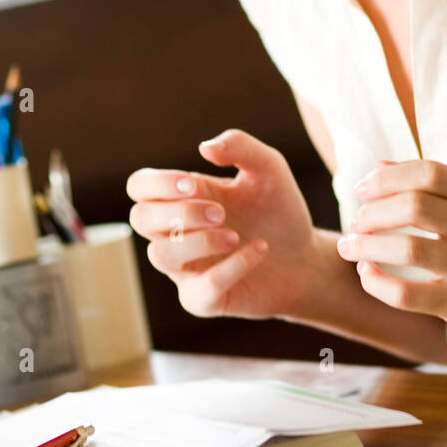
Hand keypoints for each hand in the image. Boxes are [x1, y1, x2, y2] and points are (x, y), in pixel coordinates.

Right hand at [127, 129, 317, 320]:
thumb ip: (240, 147)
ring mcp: (187, 268)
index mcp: (185, 197)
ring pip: (160, 255)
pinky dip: (230, 268)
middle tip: (221, 212)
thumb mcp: (269, 168)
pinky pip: (200, 290)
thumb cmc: (279, 210)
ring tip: (235, 235)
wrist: (306, 257)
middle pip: (140, 219)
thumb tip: (204, 148)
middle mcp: (177, 232)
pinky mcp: (204, 299)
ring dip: (198, 241)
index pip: (140, 186)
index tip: (192, 184)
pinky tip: (260, 250)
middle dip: (179, 212)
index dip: (156, 183)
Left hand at [336, 159, 446, 352]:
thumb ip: (427, 184)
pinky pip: (409, 295)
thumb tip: (376, 166)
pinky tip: (366, 273)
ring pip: (410, 249)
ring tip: (349, 246)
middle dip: (374, 211)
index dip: (388, 177)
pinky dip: (377, 282)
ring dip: (368, 244)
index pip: (430, 172)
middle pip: (416, 206)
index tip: (362, 189)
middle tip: (356, 220)